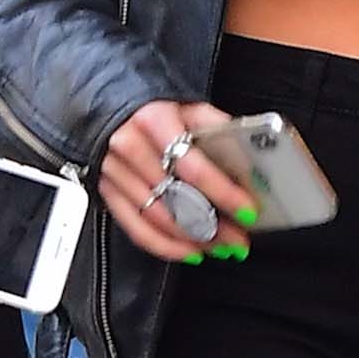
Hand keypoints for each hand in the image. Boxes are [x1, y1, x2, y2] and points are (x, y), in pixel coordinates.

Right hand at [100, 100, 258, 262]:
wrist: (111, 106)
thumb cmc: (155, 108)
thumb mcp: (188, 107)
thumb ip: (217, 130)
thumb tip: (253, 159)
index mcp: (154, 120)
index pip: (194, 166)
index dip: (223, 192)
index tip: (247, 209)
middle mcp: (129, 145)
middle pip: (176, 197)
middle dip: (212, 224)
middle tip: (238, 239)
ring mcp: (114, 171)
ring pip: (157, 217)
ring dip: (192, 239)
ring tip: (220, 247)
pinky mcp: (106, 190)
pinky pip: (136, 227)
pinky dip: (164, 245)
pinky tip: (189, 251)